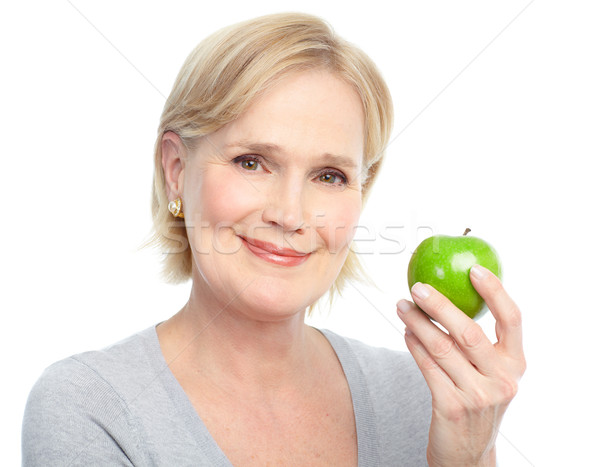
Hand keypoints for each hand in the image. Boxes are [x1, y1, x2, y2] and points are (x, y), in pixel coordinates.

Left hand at [396, 264, 525, 466]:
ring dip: (417, 322)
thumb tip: (451, 294)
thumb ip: (480, 343)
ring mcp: (478, 395)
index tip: (474, 269)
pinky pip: (427, 366)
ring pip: (441, 347)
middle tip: (417, 287)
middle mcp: (502, 379)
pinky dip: (413, 345)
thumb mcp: (491, 375)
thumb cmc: (477, 401)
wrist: (468, 454)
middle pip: (468, 331)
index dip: (495, 291)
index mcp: (515, 365)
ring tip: (402, 306)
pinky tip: (405, 332)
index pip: (512, 320)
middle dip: (439, 305)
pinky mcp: (451, 407)